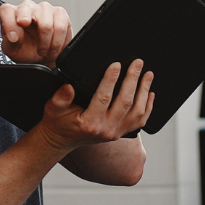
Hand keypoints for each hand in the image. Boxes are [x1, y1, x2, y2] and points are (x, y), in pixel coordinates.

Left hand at [0, 0, 71, 67]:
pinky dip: (57, 41)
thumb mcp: (12, 50)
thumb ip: (9, 42)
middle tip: (27, 35)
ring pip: (45, 21)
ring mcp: (45, 8)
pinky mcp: (60, 13)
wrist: (44, 56)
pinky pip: (60, 26)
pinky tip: (53, 47)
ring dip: (45, 41)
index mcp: (12, 14)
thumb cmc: (26, 50)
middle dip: (27, 21)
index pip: (6, 11)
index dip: (9, 24)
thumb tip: (15, 36)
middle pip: (26, 7)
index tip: (13, 38)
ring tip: (42, 51)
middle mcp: (27, 7)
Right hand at [36, 60, 153, 150]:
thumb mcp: (53, 108)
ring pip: (137, 112)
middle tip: (137, 63)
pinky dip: (148, 107)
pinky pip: (140, 121)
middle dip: (132, 80)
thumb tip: (69, 87)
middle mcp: (106, 129)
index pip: (104, 98)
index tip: (116, 64)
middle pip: (125, 102)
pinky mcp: (121, 132)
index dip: (110, 80)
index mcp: (89, 122)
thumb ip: (60, 98)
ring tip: (148, 75)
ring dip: (144, 91)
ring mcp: (116, 132)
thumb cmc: (58, 122)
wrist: (61, 140)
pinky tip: (150, 93)